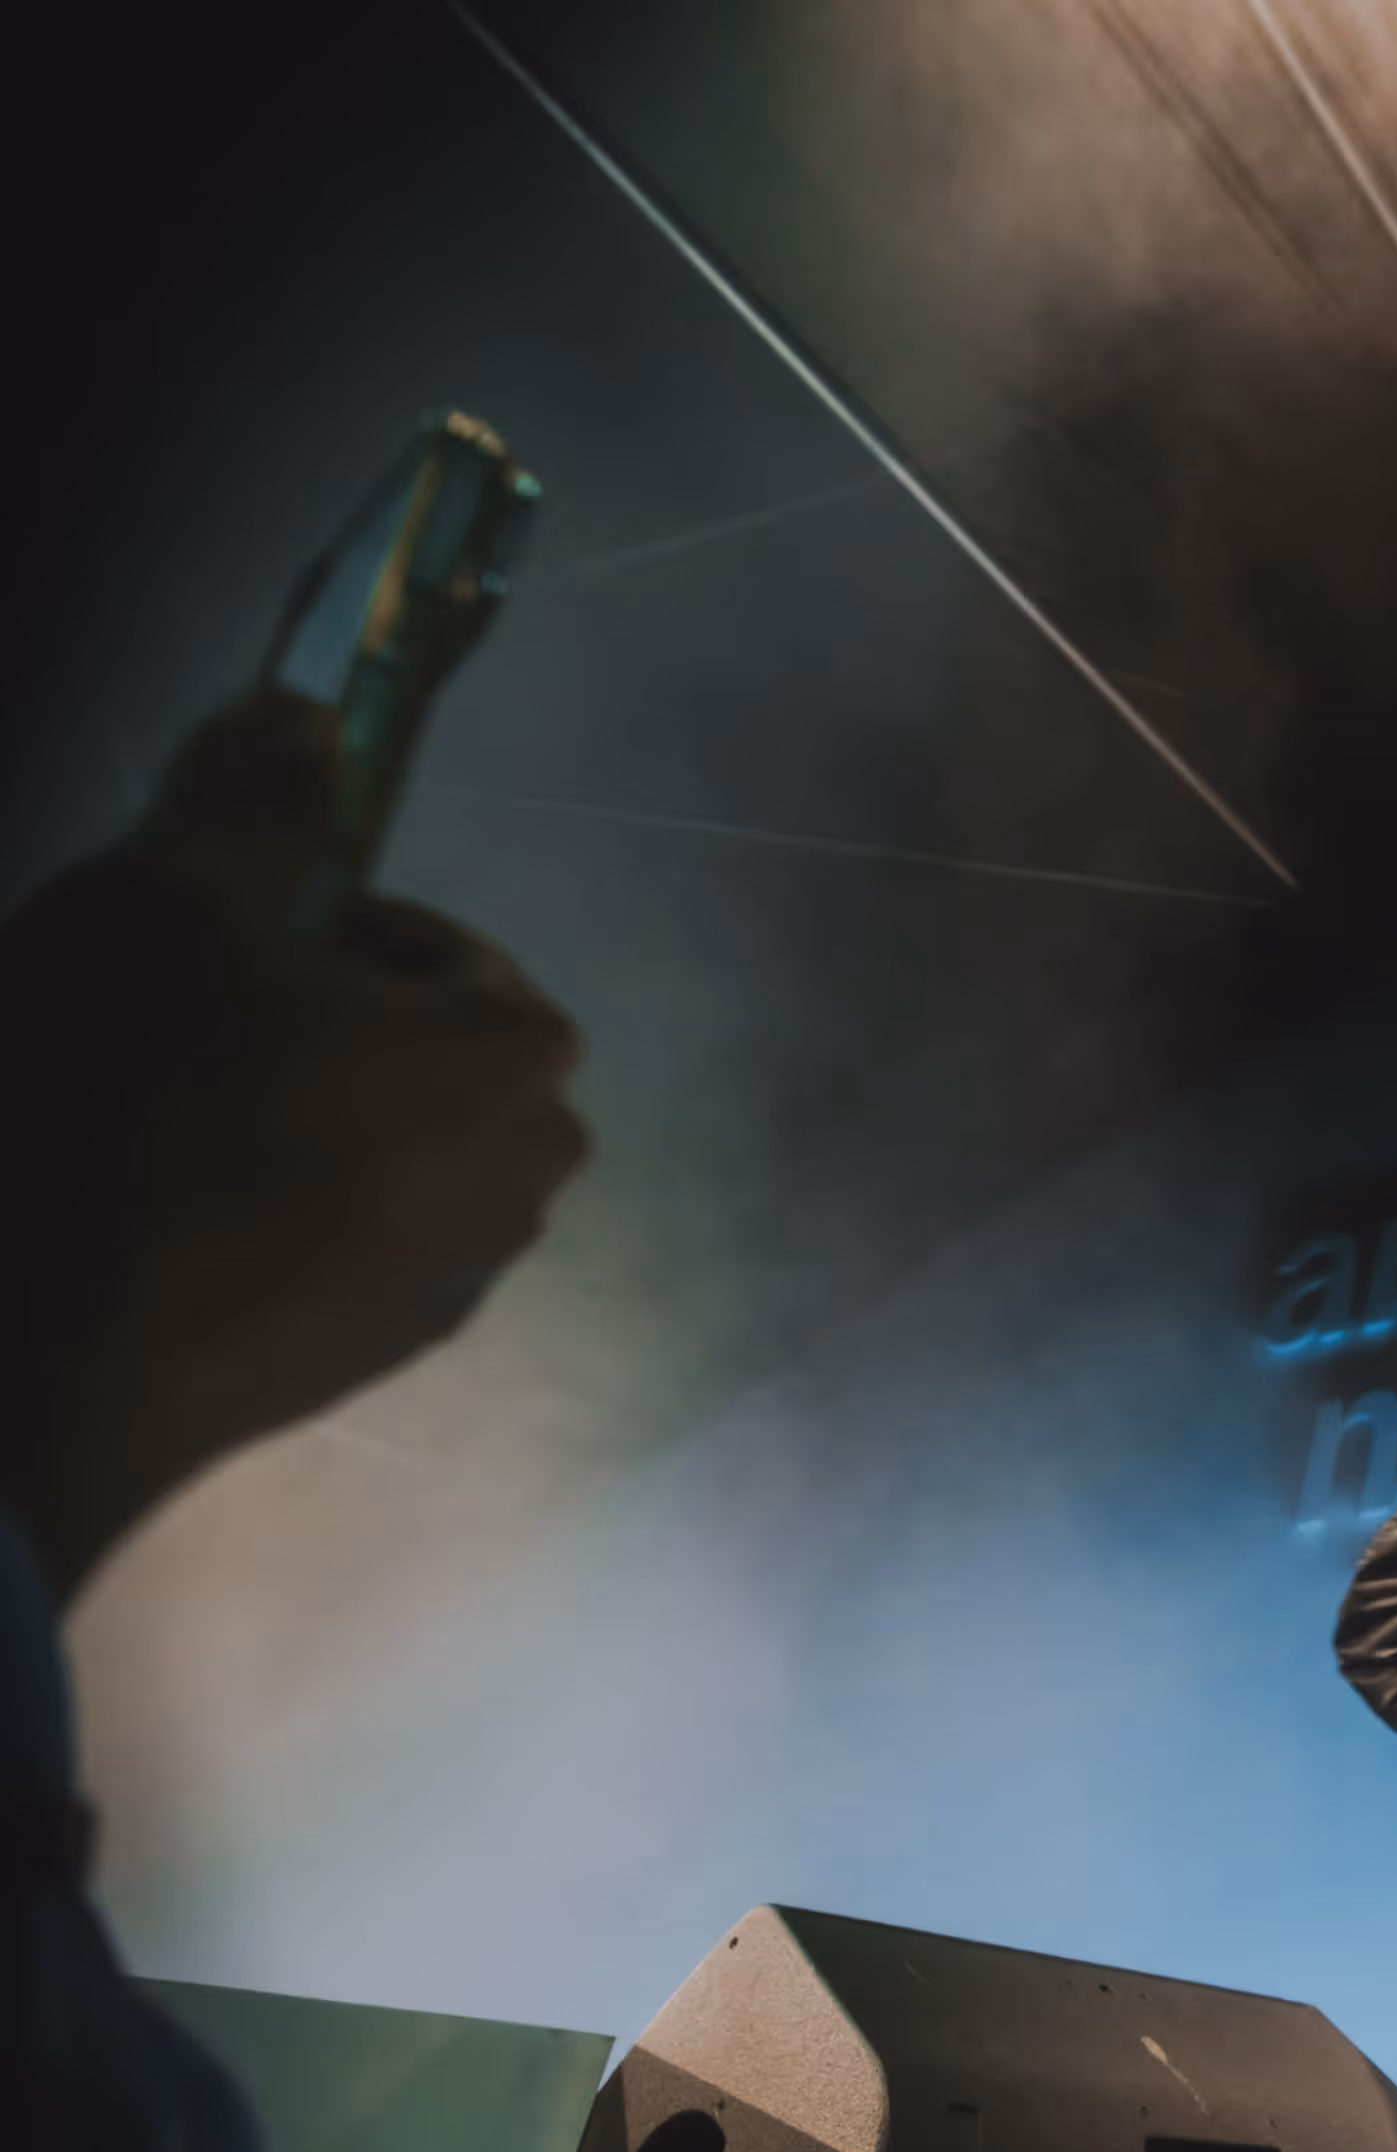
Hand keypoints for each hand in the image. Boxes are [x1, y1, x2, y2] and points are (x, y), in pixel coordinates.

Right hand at [0, 691, 589, 1602]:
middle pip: (425, 1059)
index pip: (451, 953)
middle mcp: (521, 1181)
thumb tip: (307, 713)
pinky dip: (262, 1215)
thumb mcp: (167, 892)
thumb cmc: (118, 1103)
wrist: (30, 1361)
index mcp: (516, 1059)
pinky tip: (151, 1215)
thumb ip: (255, 792)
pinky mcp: (365, 1366)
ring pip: (377, 1156)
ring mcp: (450, 1286)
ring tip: (151, 1123)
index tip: (220, 947)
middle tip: (176, 1032)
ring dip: (289, 1123)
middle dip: (320, 1030)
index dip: (329, 929)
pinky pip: (330, 1247)